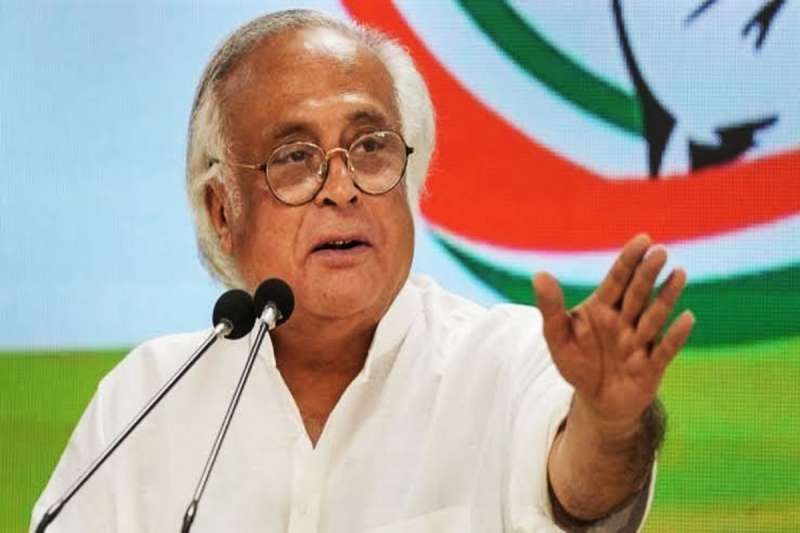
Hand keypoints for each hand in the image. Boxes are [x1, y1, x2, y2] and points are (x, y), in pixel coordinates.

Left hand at [533, 234, 693, 426]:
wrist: (596, 401)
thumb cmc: (578, 364)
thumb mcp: (557, 337)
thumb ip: (550, 307)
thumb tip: (539, 274)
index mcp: (603, 308)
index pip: (617, 279)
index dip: (629, 260)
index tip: (643, 239)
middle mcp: (625, 320)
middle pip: (637, 293)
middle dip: (647, 273)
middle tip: (660, 251)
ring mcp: (640, 342)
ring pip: (654, 316)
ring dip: (666, 296)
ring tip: (678, 274)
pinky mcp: (652, 366)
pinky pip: (665, 349)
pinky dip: (675, 335)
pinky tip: (686, 318)